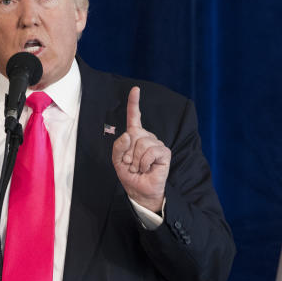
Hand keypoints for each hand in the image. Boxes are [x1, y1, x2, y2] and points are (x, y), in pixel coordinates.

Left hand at [112, 87, 170, 212]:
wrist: (140, 191)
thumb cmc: (130, 175)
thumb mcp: (117, 161)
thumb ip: (118, 147)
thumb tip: (128, 135)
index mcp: (134, 136)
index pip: (134, 117)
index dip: (134, 103)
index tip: (135, 89)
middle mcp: (146, 137)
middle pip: (133, 135)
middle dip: (128, 153)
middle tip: (131, 165)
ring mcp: (157, 144)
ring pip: (142, 144)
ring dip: (136, 160)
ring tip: (139, 168)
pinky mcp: (164, 152)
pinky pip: (151, 151)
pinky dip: (145, 162)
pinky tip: (146, 168)